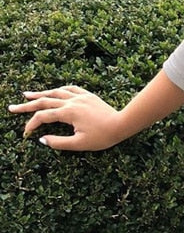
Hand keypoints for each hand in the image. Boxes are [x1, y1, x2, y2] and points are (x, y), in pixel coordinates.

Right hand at [8, 85, 124, 150]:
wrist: (123, 124)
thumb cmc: (103, 136)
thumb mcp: (80, 144)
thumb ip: (59, 142)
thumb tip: (42, 140)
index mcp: (68, 113)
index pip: (43, 116)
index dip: (32, 124)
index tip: (27, 133)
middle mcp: (72, 101)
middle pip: (44, 101)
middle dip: (27, 105)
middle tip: (12, 108)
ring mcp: (81, 97)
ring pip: (56, 92)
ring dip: (40, 93)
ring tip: (27, 95)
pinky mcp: (89, 96)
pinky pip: (70, 89)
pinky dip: (60, 89)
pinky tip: (55, 91)